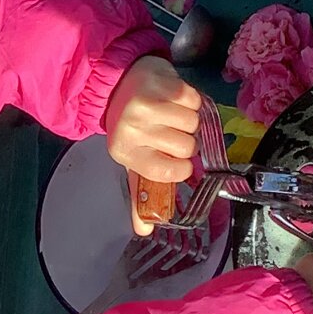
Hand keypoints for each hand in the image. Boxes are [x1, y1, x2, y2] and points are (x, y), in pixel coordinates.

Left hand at [105, 56, 200, 235]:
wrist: (117, 82)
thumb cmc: (131, 126)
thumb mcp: (133, 158)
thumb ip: (140, 195)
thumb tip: (146, 231)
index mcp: (125, 152)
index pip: (165, 172)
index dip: (180, 169)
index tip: (178, 162)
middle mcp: (133, 128)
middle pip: (185, 147)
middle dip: (185, 141)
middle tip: (171, 132)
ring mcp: (147, 104)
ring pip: (193, 124)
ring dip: (190, 120)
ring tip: (172, 115)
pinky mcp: (162, 82)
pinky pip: (195, 100)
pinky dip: (192, 101)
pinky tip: (174, 99)